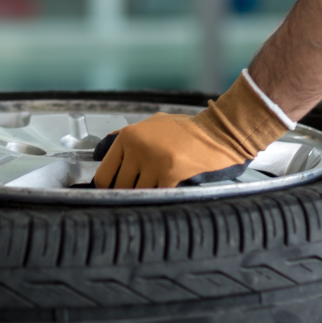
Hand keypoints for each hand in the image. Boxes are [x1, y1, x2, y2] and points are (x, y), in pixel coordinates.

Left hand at [93, 72, 293, 187]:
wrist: (219, 132)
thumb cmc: (188, 130)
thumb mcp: (152, 124)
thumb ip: (126, 138)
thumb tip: (102, 153)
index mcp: (129, 136)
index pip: (104, 173)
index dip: (107, 188)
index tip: (112, 194)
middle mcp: (137, 148)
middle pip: (120, 187)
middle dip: (128, 195)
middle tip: (136, 197)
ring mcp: (153, 161)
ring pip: (138, 193)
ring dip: (146, 197)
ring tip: (154, 193)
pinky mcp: (170, 173)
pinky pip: (157, 195)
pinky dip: (161, 197)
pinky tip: (168, 192)